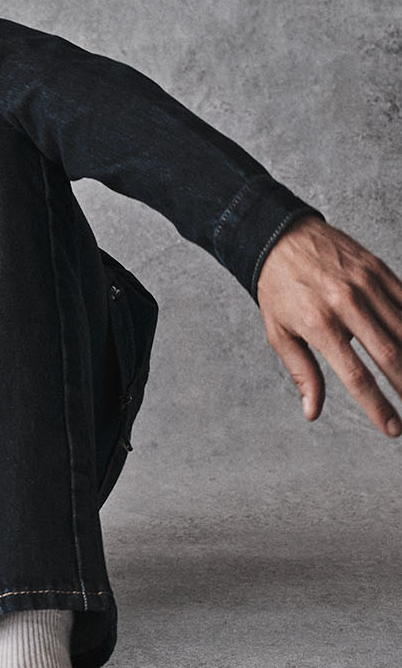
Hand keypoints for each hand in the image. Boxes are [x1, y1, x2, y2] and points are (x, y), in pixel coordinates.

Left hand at [256, 216, 401, 435]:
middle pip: (391, 355)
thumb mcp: (278, 333)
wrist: (281, 238)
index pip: (357, 376)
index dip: (378, 407)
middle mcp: (347, 304)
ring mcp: (367, 285)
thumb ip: (302, 373)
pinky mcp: (379, 270)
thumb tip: (313, 412)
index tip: (392, 429)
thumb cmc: (278, 290)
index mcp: (319, 324)